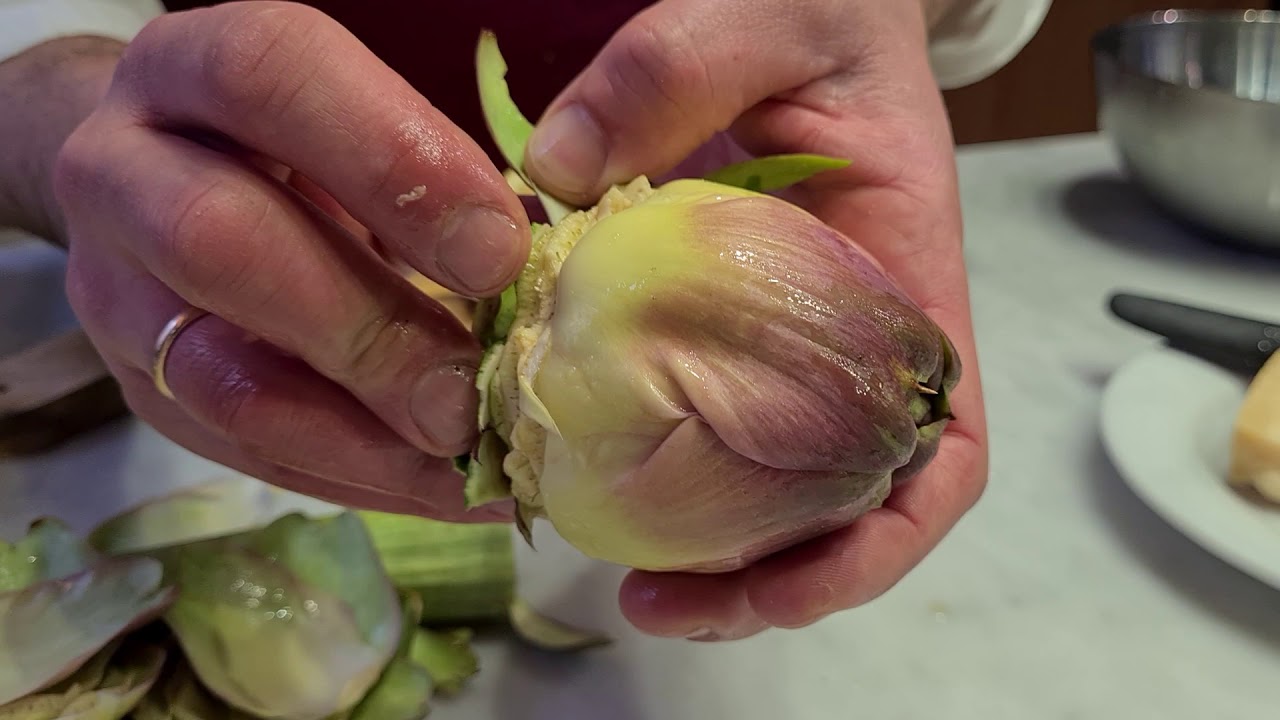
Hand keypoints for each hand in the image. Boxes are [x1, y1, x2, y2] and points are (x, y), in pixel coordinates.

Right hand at [49, 1, 530, 519]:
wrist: (167, 183)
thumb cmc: (303, 143)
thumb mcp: (360, 122)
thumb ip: (432, 176)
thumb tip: (544, 279)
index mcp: (195, 67)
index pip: (269, 76)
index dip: (393, 162)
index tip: (499, 249)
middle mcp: (122, 169)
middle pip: (218, 239)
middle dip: (365, 327)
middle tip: (469, 393)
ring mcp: (113, 290)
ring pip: (216, 374)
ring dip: (356, 432)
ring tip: (465, 461)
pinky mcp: (139, 388)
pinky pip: (241, 449)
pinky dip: (354, 475)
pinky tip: (444, 487)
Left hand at [524, 0, 987, 637]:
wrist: (805, 7)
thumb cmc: (820, 12)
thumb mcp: (763, 12)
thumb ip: (670, 70)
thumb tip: (554, 175)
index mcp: (905, 286)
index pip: (944, 451)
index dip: (882, 541)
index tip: (790, 585)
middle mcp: (855, 339)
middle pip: (849, 506)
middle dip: (769, 582)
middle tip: (652, 605)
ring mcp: (789, 344)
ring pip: (773, 485)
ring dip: (710, 553)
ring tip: (621, 578)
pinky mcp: (723, 331)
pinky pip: (705, 422)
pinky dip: (661, 472)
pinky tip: (590, 475)